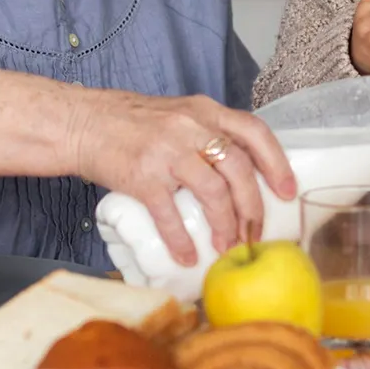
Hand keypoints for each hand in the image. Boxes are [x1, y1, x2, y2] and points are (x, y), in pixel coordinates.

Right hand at [69, 91, 295, 265]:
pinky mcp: (141, 177)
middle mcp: (190, 127)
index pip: (253, 132)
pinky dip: (181, 239)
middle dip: (252, 206)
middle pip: (237, 168)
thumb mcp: (179, 114)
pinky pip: (168, 214)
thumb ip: (206, 133)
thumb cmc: (132, 123)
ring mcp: (166, 152)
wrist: (82, 123)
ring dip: (224, 224)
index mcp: (204, 111)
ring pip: (212, 192)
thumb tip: (239, 172)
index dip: (276, 163)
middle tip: (254, 232)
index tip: (287, 191)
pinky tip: (186, 256)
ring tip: (227, 246)